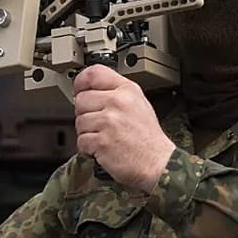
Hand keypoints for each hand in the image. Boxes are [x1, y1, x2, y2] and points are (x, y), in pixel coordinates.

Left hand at [73, 65, 174, 191]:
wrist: (158, 163)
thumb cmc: (149, 138)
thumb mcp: (139, 104)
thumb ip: (116, 93)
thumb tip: (91, 90)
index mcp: (127, 90)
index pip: (94, 73)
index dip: (81, 82)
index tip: (79, 90)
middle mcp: (118, 102)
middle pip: (81, 100)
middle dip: (85, 114)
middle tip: (99, 124)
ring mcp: (109, 122)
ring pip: (79, 122)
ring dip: (87, 133)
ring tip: (105, 137)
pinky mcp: (102, 142)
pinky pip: (81, 141)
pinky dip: (88, 148)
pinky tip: (103, 148)